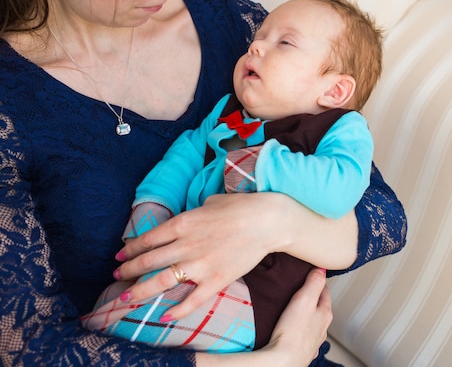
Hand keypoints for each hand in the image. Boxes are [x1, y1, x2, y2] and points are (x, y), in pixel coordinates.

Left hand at [113, 193, 285, 319]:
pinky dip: (177, 311)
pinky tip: (165, 316)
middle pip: (148, 260)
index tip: (119, 256)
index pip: (148, 239)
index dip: (130, 249)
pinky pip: (192, 300)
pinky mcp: (216, 280)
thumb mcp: (211, 202)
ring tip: (125, 297)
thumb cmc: (241, 207)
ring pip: (161, 281)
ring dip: (140, 290)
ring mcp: (199, 264)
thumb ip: (194, 213)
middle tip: (117, 277)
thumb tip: (188, 221)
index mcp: (183, 223)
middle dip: (128, 270)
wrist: (268, 221)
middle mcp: (185, 245)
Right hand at [194, 268, 332, 366]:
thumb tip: (321, 269)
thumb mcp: (305, 299)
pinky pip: (302, 336)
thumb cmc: (293, 333)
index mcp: (325, 314)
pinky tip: (290, 329)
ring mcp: (312, 341)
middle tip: (299, 289)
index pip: (325, 291)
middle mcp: (321, 328)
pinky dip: (298, 330)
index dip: (317, 280)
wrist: (283, 361)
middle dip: (311, 298)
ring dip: (305, 315)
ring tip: (293, 309)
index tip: (311, 273)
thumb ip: (314, 282)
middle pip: (319, 307)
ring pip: (311, 323)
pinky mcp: (301, 350)